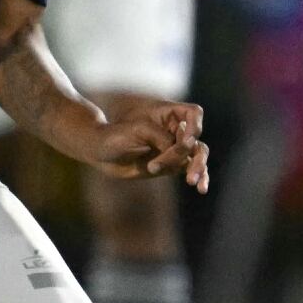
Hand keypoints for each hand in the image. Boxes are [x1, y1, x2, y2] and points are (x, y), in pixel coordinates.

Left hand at [80, 100, 209, 193]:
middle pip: (196, 138)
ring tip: (191, 181)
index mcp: (168, 114)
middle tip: (183, 167)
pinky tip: (201, 189)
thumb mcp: (140, 131)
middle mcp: (174, 130)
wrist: (101, 153)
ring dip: (198, 167)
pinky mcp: (172, 165)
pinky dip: (199, 178)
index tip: (186, 140)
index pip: (193, 113)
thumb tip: (182, 157)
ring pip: (198, 155)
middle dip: (192, 153)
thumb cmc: (117, 135)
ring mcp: (174, 148)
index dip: (195, 125)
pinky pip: (191, 170)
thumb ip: (163, 140)